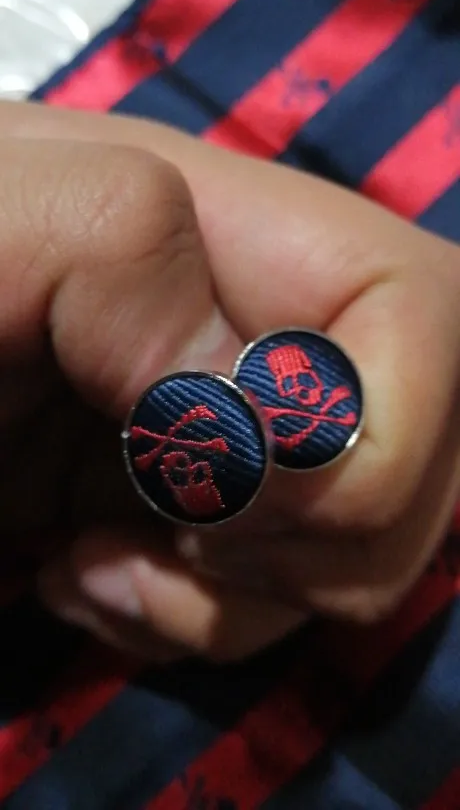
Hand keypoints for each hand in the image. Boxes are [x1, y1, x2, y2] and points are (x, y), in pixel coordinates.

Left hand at [0, 101, 457, 662]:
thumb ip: (113, 251)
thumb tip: (242, 408)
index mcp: (220, 221)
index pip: (421, 309)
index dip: (357, 428)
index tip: (200, 483)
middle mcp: (244, 321)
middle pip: (419, 442)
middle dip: (320, 533)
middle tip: (174, 530)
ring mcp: (219, 423)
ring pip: (358, 541)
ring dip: (244, 593)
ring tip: (101, 558)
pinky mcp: (180, 510)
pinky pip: (271, 596)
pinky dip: (193, 622)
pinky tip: (88, 575)